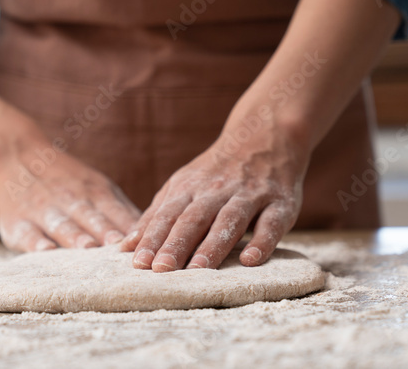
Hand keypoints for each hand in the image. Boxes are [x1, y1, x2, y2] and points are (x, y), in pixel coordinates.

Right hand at [0, 120, 140, 251]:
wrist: (15, 156)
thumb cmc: (67, 182)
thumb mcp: (97, 187)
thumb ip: (122, 213)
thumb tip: (156, 238)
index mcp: (96, 192)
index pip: (117, 212)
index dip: (131, 228)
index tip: (146, 244)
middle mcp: (72, 200)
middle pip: (93, 218)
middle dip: (108, 232)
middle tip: (122, 249)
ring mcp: (44, 211)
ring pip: (63, 224)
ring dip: (76, 236)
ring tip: (88, 248)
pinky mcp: (18, 224)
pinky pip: (27, 233)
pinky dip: (36, 241)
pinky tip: (45, 250)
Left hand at [120, 120, 307, 270]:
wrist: (265, 137)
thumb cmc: (217, 172)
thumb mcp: (184, 184)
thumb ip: (157, 215)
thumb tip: (126, 248)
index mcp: (191, 186)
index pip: (168, 214)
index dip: (153, 237)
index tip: (139, 264)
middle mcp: (218, 190)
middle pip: (194, 218)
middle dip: (177, 244)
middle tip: (161, 270)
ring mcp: (251, 195)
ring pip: (229, 219)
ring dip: (213, 245)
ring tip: (198, 270)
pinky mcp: (281, 204)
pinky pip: (271, 223)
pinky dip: (262, 241)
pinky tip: (251, 260)